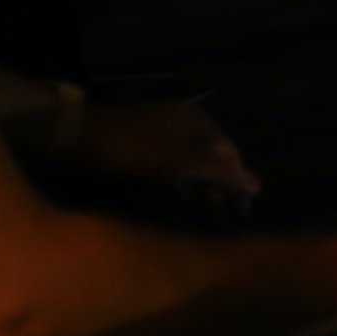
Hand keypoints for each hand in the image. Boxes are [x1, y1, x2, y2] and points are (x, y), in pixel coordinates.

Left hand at [67, 99, 260, 206]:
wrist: (78, 135)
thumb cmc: (132, 148)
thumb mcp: (178, 162)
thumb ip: (217, 174)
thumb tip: (258, 186)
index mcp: (198, 120)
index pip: (230, 154)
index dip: (239, 182)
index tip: (244, 211)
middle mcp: (186, 121)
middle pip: (213, 157)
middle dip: (223, 185)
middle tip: (230, 215)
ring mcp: (165, 131)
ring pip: (194, 161)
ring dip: (204, 185)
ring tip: (211, 211)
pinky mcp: (147, 143)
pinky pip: (176, 162)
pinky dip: (185, 180)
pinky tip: (186, 196)